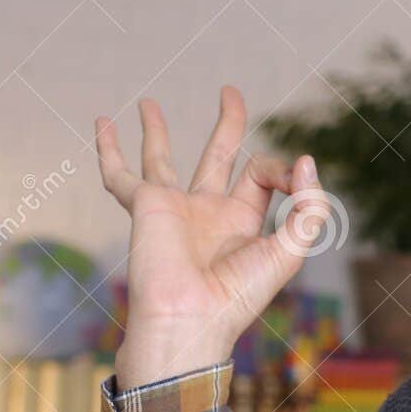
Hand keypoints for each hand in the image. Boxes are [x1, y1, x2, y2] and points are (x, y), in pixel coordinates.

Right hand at [95, 87, 329, 389]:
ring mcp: (174, 207)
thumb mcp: (290, 251)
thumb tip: (305, 161)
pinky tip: (102, 121)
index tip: (292, 178)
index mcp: (245, 221)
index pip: (264, 174)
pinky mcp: (143, 207)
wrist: (189, 319)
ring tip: (149, 102)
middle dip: (227, 124)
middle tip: (230, 93)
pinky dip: (108, 150)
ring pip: (163, 159)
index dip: (283, 169)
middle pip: (220, 156)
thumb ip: (308, 208)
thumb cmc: (241, 294)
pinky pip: (120, 174)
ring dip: (156, 131)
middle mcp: (209, 211)